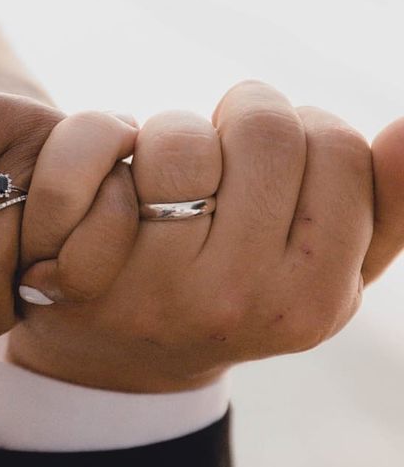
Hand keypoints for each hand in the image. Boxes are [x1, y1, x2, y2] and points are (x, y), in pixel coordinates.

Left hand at [9, 81, 403, 392]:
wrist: (134, 352)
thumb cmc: (235, 297)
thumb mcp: (323, 275)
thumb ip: (386, 211)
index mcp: (313, 299)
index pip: (338, 147)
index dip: (303, 126)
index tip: (274, 151)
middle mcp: (241, 298)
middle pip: (266, 131)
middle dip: (245, 114)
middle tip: (226, 142)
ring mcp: (163, 288)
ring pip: (184, 141)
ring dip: (179, 130)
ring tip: (174, 165)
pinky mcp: (93, 273)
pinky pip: (111, 157)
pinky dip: (118, 149)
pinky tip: (124, 184)